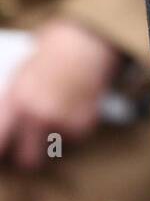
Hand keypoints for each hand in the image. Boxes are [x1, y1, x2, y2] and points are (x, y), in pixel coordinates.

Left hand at [0, 19, 121, 169]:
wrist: (90, 39)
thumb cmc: (55, 47)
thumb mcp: (23, 70)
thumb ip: (13, 99)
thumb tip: (10, 119)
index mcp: (15, 100)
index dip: (3, 150)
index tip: (6, 150)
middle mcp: (37, 115)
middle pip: (28, 160)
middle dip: (30, 156)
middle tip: (31, 147)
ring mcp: (63, 120)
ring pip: (55, 147)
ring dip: (56, 137)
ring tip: (59, 115)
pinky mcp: (85, 123)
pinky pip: (76, 135)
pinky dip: (77, 125)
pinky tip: (77, 104)